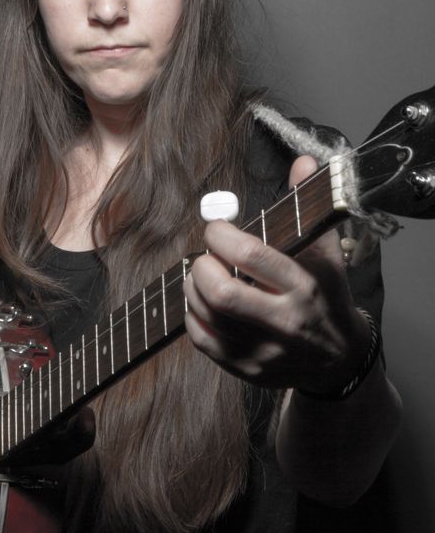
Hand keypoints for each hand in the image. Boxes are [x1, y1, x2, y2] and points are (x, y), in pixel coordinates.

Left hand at [183, 156, 370, 393]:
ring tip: (201, 276)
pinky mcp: (248, 371)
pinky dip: (193, 317)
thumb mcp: (326, 251)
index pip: (250, 256)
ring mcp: (265, 351)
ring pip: (207, 316)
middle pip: (222, 293)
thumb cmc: (326, 295)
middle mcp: (285, 322)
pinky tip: (202, 304)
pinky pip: (203, 341)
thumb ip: (310, 206)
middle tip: (204, 257)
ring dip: (193, 289)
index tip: (216, 228)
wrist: (339, 359)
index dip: (221, 236)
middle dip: (201, 267)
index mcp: (304, 286)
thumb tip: (303, 161)